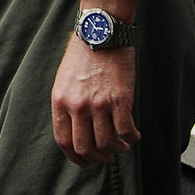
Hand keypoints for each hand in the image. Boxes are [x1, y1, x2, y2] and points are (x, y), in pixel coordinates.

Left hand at [50, 36, 139, 166]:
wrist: (100, 33)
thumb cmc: (83, 56)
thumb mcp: (64, 81)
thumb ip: (67, 106)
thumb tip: (76, 131)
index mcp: (60, 102)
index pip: (63, 141)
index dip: (76, 157)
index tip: (86, 160)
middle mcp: (77, 106)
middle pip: (85, 148)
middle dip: (97, 158)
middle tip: (106, 155)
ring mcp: (99, 104)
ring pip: (107, 144)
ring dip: (116, 150)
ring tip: (121, 145)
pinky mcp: (120, 100)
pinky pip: (126, 131)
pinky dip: (131, 139)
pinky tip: (134, 136)